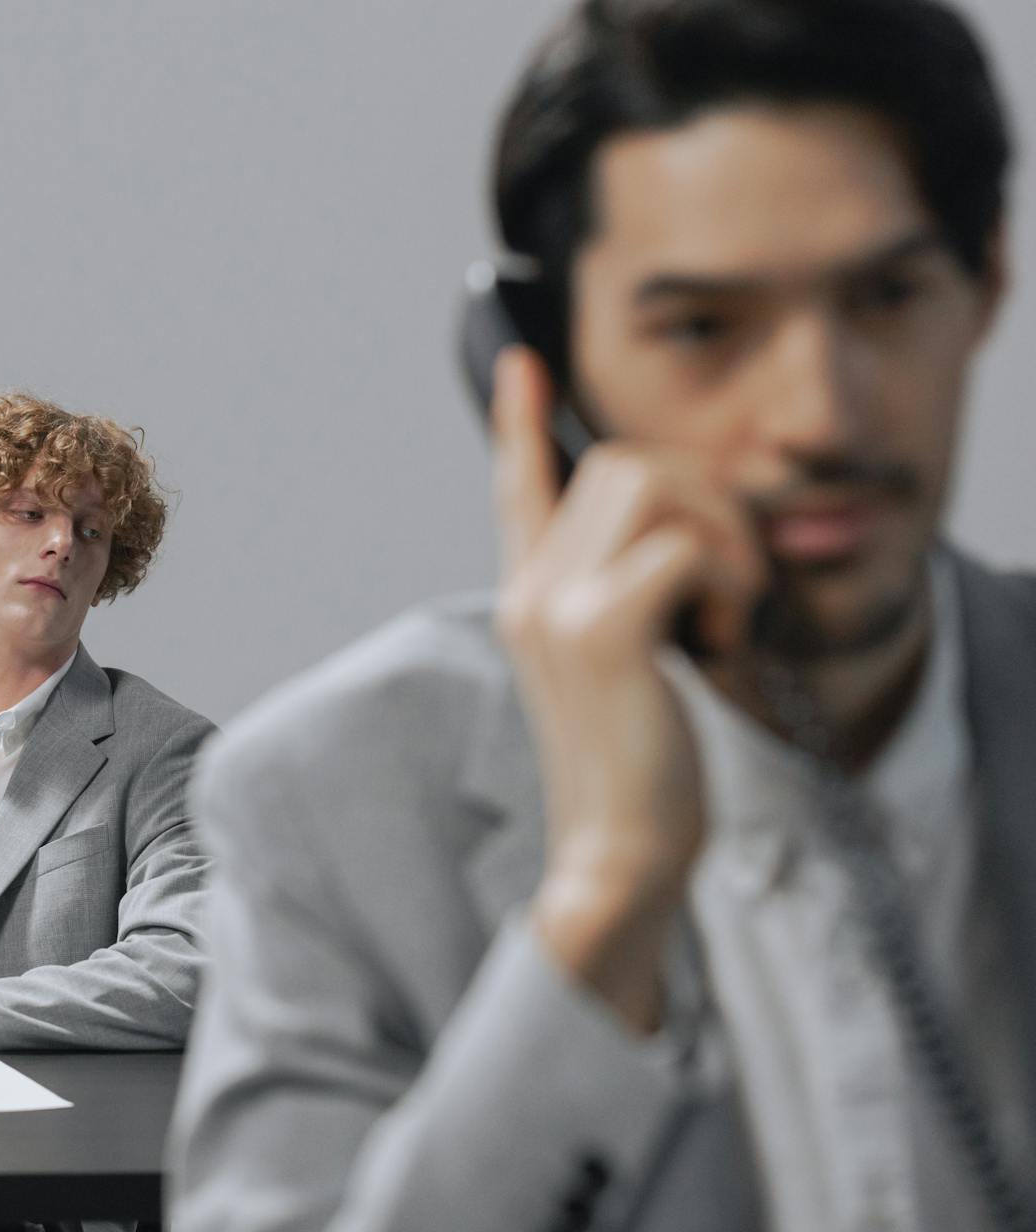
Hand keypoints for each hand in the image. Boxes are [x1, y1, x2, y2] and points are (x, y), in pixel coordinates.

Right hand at [490, 347, 765, 1030]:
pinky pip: (686, 547)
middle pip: (623, 463)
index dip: (519, 421)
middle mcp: (530, 590)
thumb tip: (685, 541)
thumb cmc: (635, 766)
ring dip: (725, 535)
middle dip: (706, 495)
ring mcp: (557, 605)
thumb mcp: (620, 666)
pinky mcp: (604, 629)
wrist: (618, 850)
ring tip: (730, 611)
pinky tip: (726, 640)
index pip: (517, 487)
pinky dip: (730, 582)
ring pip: (656, 486)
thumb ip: (626, 596)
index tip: (521, 362)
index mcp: (527, 596)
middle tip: (733, 579)